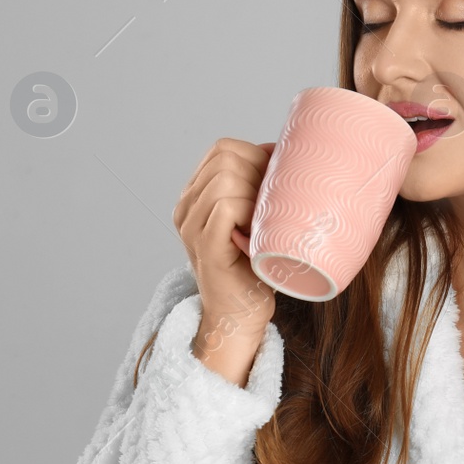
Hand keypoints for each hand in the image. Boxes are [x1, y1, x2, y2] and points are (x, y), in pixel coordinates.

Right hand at [173, 138, 277, 336]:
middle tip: (275, 204)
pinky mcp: (206, 247)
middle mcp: (186, 207)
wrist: (241, 315)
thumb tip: (276, 149)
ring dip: (257, 193)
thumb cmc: (256, 266)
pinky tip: (261, 232)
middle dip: (260, 172)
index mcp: (196, 196)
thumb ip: (257, 186)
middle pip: (224, 157)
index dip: (256, 155)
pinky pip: (227, 206)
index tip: (277, 183)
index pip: (223, 149)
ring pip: (226, 178)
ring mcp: (192, 227)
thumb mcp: (257, 217)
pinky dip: (251, 211)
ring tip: (267, 221)